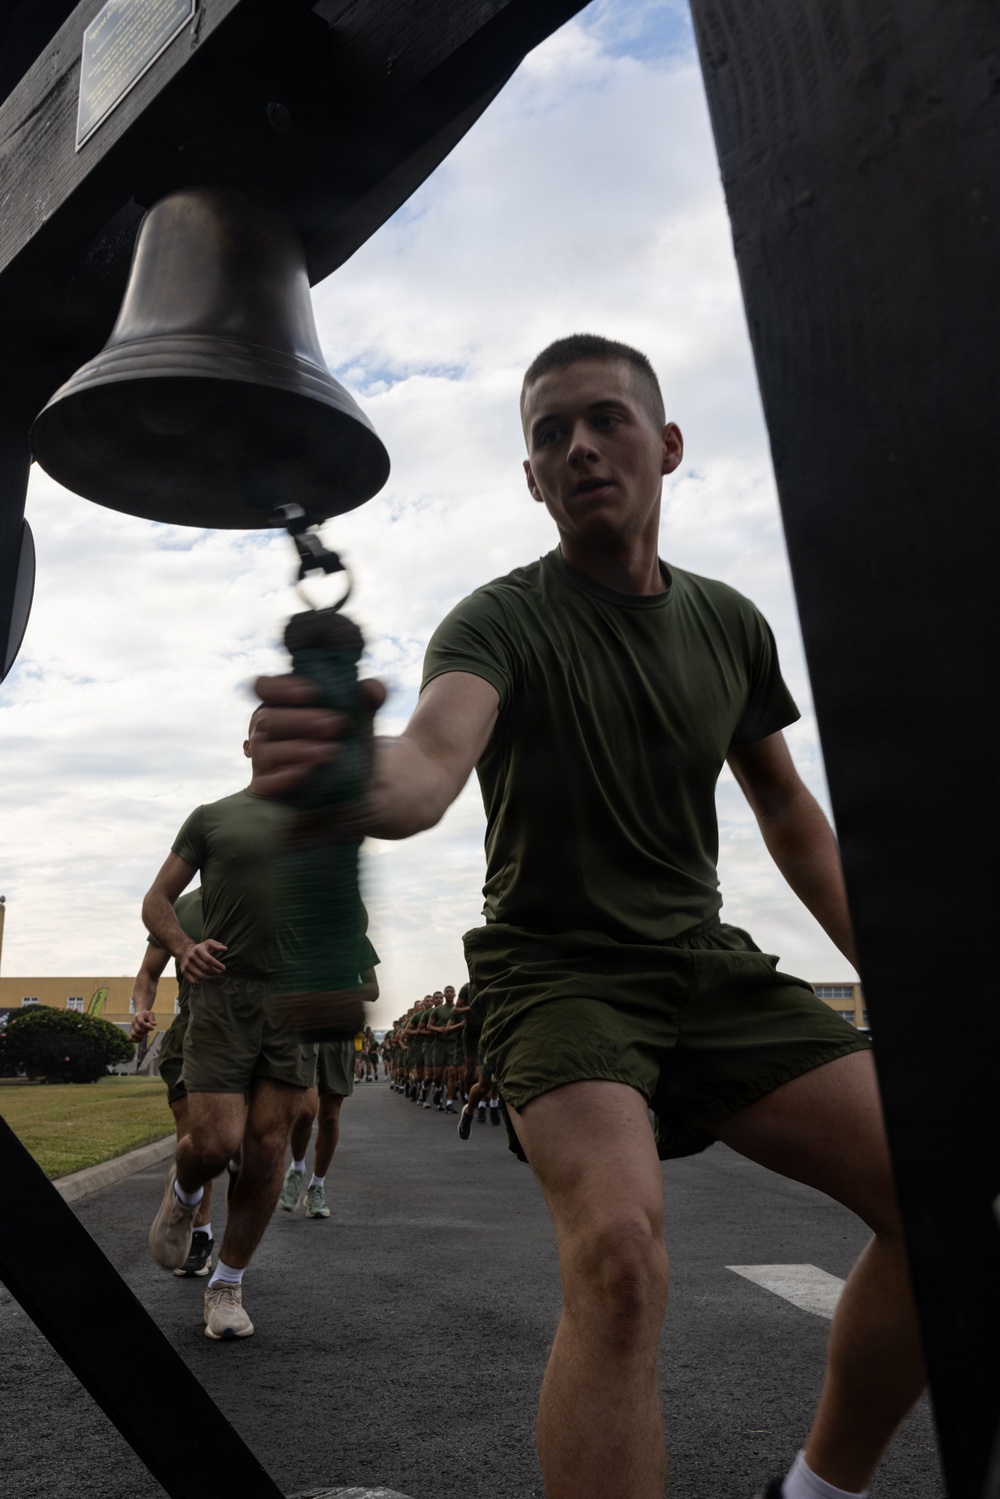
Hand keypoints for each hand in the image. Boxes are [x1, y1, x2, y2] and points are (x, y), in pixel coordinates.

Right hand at [130, 1010, 156, 1041]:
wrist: (140, 1014)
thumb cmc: (146, 1015)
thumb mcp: (150, 1014)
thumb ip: (152, 1019)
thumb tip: (154, 1024)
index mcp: (138, 1017)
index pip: (141, 1023)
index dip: (147, 1027)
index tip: (152, 1028)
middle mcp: (134, 1022)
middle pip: (138, 1030)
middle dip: (145, 1032)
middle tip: (148, 1031)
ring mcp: (132, 1028)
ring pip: (134, 1035)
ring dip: (141, 1036)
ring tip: (145, 1034)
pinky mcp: (131, 1032)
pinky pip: (131, 1038)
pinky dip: (136, 1040)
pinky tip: (142, 1039)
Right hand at [180, 939, 227, 982]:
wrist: (185, 951)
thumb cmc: (201, 948)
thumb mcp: (209, 943)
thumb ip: (217, 945)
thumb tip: (225, 949)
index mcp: (198, 949)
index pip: (208, 959)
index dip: (217, 965)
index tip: (223, 968)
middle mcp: (191, 957)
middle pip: (205, 968)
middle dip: (214, 972)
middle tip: (219, 972)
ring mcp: (186, 965)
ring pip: (200, 975)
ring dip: (209, 977)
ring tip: (213, 975)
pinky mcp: (183, 971)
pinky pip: (192, 981)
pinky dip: (200, 982)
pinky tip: (205, 979)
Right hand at [250, 674, 386, 794]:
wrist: (352, 788)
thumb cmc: (345, 743)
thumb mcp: (359, 719)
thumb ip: (368, 698)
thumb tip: (372, 689)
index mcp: (280, 705)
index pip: (263, 687)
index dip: (280, 687)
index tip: (313, 692)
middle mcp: (265, 730)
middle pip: (267, 719)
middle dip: (300, 720)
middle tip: (335, 725)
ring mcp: (263, 760)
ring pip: (266, 751)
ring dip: (297, 749)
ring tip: (330, 751)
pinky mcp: (267, 788)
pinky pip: (266, 783)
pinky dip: (285, 777)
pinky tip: (306, 772)